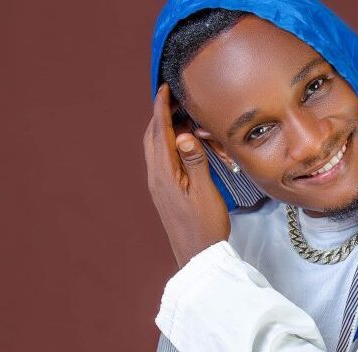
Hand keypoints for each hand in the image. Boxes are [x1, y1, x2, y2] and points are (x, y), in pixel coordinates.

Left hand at [144, 83, 229, 268]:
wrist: (199, 257)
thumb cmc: (205, 226)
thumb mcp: (205, 192)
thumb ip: (194, 161)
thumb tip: (183, 134)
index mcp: (164, 175)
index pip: (160, 132)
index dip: (161, 108)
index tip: (164, 87)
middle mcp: (156, 178)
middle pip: (152, 138)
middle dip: (161, 115)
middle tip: (178, 101)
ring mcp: (158, 187)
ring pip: (156, 149)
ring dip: (165, 130)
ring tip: (183, 119)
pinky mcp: (164, 193)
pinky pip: (161, 161)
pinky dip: (169, 145)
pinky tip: (184, 146)